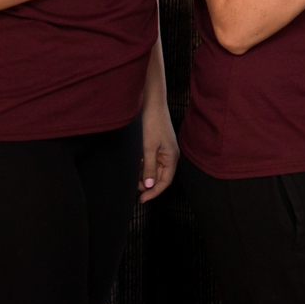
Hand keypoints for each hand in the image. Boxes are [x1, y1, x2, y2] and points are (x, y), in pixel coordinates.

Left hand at [138, 88, 177, 203]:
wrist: (152, 104)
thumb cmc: (153, 123)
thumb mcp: (148, 147)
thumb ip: (149, 167)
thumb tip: (149, 185)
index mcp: (171, 158)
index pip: (164, 182)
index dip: (154, 192)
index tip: (142, 199)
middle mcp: (169, 157)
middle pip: (160, 178)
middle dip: (148, 184)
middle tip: (134, 187)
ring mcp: (163, 152)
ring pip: (154, 170)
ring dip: (145, 176)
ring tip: (133, 178)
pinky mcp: (157, 146)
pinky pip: (151, 162)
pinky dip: (144, 166)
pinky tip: (136, 166)